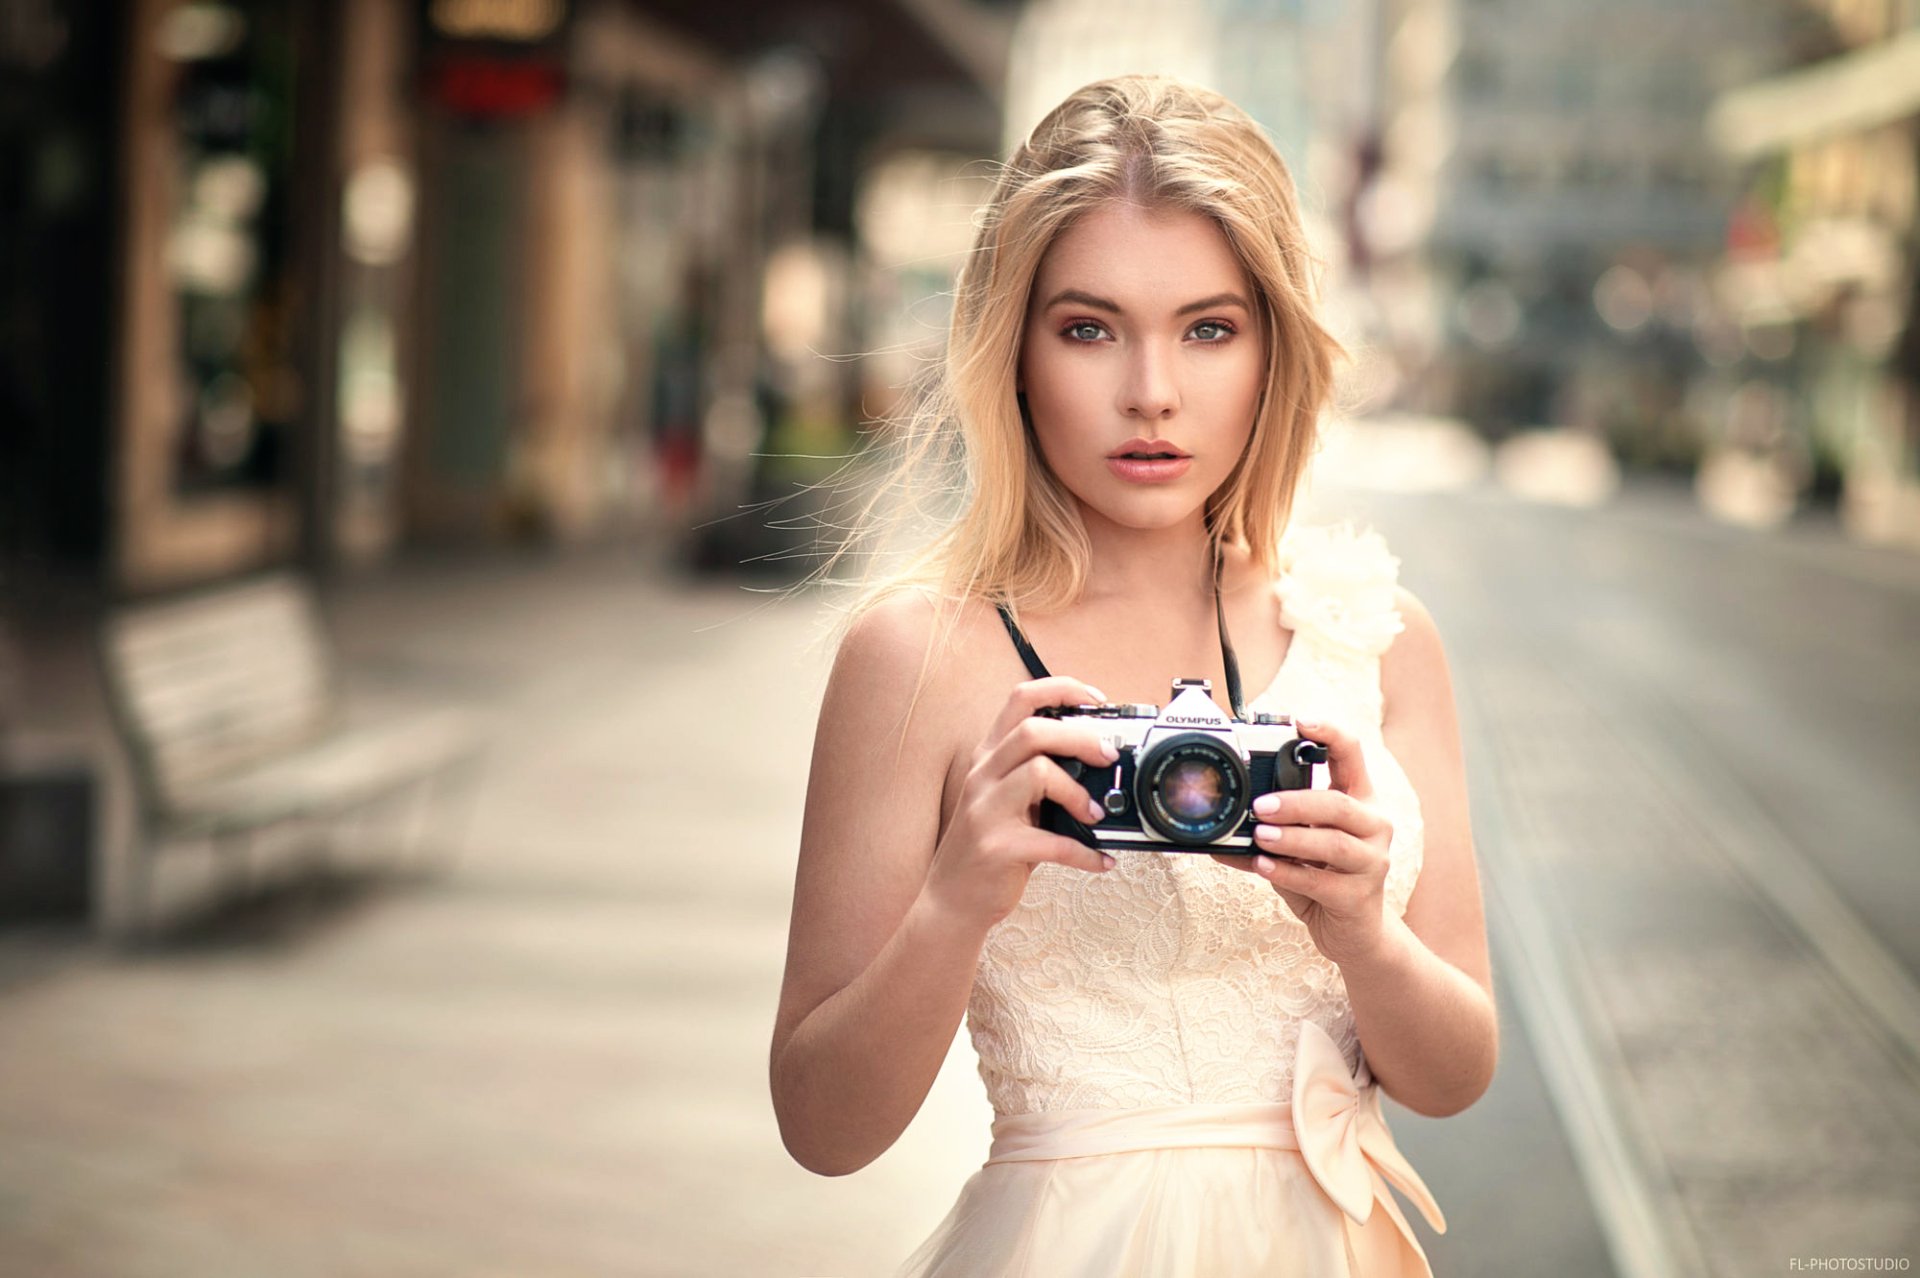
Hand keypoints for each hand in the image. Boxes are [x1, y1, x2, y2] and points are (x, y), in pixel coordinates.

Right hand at [921, 676, 1118, 930]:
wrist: (950, 901)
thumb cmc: (990, 848)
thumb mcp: (1009, 801)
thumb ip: (1041, 777)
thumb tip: (1100, 761)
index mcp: (989, 757)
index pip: (1021, 699)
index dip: (1063, 689)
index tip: (1097, 701)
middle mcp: (982, 776)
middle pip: (1033, 730)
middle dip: (1081, 737)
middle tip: (1108, 757)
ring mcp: (985, 810)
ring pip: (1038, 772)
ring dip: (1078, 793)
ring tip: (1096, 814)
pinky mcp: (996, 847)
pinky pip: (1052, 841)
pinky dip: (1084, 852)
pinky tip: (1099, 859)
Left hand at [1211, 717, 1392, 967]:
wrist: (1355, 935)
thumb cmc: (1324, 881)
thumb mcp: (1298, 849)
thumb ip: (1272, 830)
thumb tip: (1221, 822)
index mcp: (1361, 802)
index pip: (1353, 755)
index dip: (1330, 733)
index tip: (1301, 721)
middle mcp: (1373, 827)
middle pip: (1340, 804)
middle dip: (1297, 801)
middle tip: (1260, 805)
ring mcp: (1371, 863)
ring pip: (1334, 844)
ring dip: (1293, 838)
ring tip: (1260, 835)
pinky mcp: (1359, 897)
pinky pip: (1322, 883)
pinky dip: (1289, 873)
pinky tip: (1265, 867)